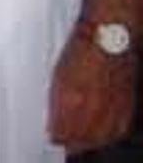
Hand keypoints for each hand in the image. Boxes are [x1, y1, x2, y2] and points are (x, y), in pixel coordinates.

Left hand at [47, 30, 136, 151]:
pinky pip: (116, 132)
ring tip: (79, 141)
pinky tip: (99, 136)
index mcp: (71, 97)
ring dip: (87, 141)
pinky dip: (106, 136)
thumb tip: (54, 117)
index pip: (61, 130)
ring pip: (98, 138)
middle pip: (79, 138)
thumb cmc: (81, 48)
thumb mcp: (58, 73)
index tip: (51, 135)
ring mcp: (111, 108)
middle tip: (63, 140)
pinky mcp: (126, 107)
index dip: (55, 135)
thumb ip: (56, 99)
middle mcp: (92, 106)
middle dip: (69, 141)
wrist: (109, 35)